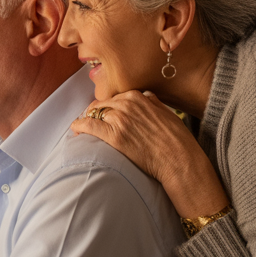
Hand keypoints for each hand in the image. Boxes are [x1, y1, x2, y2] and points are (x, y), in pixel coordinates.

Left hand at [71, 90, 229, 217]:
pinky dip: (79, 127)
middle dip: (96, 114)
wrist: (179, 160)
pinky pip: (88, 126)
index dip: (108, 108)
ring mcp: (119, 119)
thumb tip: (143, 96)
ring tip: (84, 131)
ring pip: (93, 113)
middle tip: (92, 124)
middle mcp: (127, 104)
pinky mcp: (114, 136)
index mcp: (138, 96)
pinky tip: (76, 131)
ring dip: (87, 121)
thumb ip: (152, 102)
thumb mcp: (166, 112)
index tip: (105, 116)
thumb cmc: (176, 140)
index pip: (114, 98)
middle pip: (101, 105)